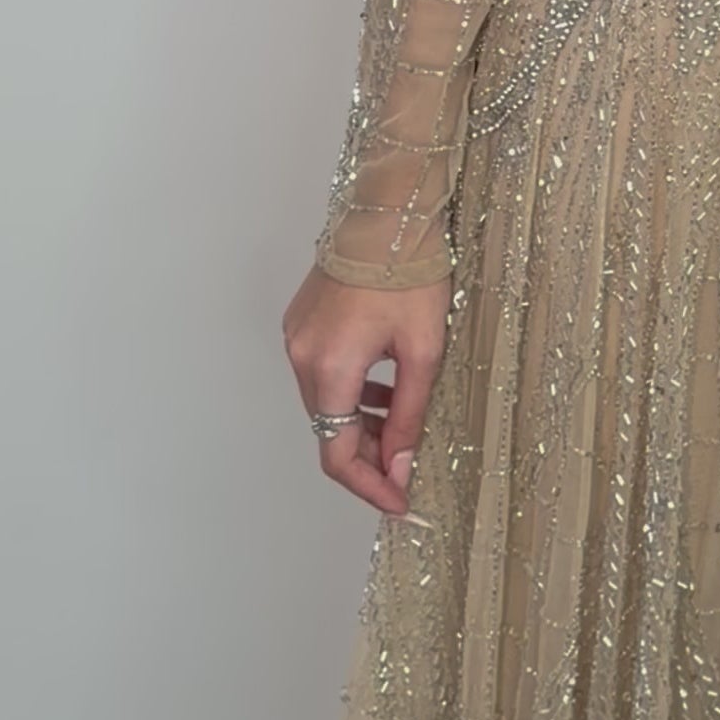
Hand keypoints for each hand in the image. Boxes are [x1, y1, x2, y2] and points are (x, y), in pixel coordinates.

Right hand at [281, 262, 449, 515]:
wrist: (387, 215)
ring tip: (403, 429)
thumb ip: (410, 416)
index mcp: (329, 370)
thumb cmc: (410, 277)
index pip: (338, 454)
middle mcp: (301, 358)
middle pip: (329, 431)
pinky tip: (385, 392)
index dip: (369, 487)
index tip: (400, 504)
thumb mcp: (423, 354)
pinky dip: (351, 395)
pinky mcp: (301, 324)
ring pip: (325, 405)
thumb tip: (401, 467)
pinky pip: (322, 376)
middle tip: (408, 470)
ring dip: (361, 426)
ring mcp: (296, 339)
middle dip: (369, 458)